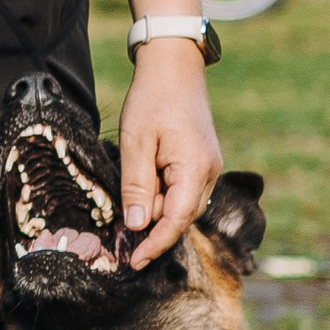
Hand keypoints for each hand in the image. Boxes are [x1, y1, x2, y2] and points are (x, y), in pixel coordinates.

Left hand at [119, 42, 223, 267]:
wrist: (175, 66)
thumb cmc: (152, 99)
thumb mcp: (135, 142)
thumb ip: (136, 185)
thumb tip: (136, 225)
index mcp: (195, 169)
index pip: (176, 221)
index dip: (155, 245)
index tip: (133, 263)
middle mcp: (209, 172)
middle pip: (180, 216)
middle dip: (151, 224)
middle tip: (120, 222)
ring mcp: (208, 167)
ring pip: (180, 204)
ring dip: (154, 206)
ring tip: (132, 186)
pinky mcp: (201, 161)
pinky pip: (182, 189)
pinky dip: (162, 193)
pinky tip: (144, 181)